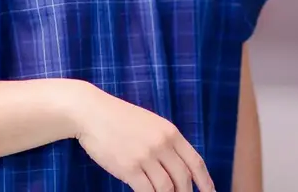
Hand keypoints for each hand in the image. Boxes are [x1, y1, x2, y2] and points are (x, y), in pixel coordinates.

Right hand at [71, 85, 214, 191]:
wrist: (91, 112)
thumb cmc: (119, 118)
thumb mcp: (150, 123)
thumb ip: (166, 142)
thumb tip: (179, 167)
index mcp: (170, 132)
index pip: (196, 162)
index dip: (206, 182)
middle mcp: (162, 144)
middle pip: (183, 179)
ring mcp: (146, 156)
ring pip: (167, 189)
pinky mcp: (128, 168)